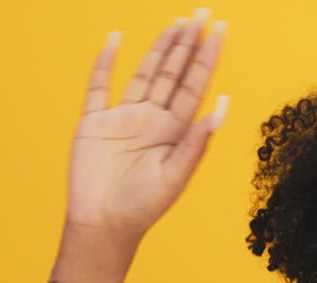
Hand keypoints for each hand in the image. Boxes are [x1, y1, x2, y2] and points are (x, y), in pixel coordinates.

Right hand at [64, 9, 228, 247]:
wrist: (103, 226)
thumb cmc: (143, 208)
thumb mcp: (175, 175)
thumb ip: (196, 141)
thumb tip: (222, 104)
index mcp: (175, 132)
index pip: (195, 86)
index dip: (207, 58)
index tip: (220, 31)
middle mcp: (152, 120)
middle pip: (174, 73)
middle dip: (188, 43)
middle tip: (203, 13)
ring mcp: (123, 118)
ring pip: (145, 73)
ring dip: (160, 47)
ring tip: (177, 21)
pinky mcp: (94, 123)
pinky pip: (99, 86)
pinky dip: (105, 62)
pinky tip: (115, 39)